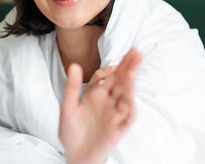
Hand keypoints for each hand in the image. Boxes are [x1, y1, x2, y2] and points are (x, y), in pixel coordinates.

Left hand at [59, 48, 142, 163]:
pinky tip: (129, 97)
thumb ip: (72, 87)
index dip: (114, 65)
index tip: (120, 55)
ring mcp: (115, 114)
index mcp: (97, 94)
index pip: (109, 75)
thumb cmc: (71, 132)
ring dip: (130, 84)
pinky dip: (129, 107)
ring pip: (125, 96)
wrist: (74, 155)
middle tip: (136, 52)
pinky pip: (127, 117)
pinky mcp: (118, 128)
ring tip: (132, 70)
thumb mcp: (67, 107)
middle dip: (129, 67)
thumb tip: (75, 65)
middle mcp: (108, 102)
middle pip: (121, 81)